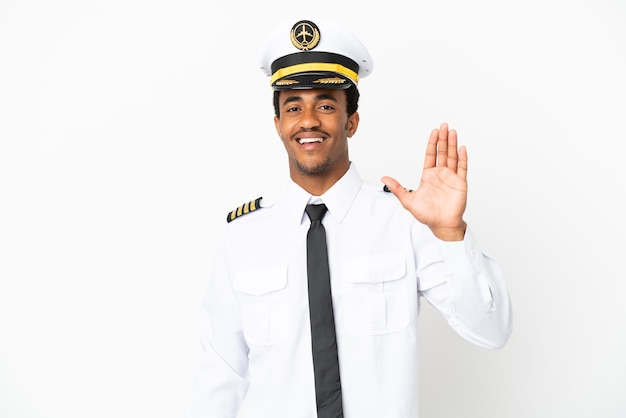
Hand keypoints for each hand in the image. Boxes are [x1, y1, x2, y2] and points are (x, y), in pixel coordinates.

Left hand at [381, 123, 467, 240]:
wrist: (441, 225)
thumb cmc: (427, 215)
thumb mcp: (408, 200)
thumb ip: (397, 188)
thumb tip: (384, 178)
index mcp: (429, 176)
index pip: (431, 155)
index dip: (432, 143)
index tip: (434, 132)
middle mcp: (441, 174)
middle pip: (442, 152)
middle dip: (443, 139)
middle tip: (444, 126)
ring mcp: (451, 178)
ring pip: (453, 157)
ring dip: (453, 144)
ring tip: (453, 132)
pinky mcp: (460, 184)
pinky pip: (462, 168)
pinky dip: (463, 158)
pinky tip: (462, 148)